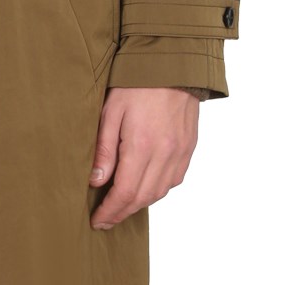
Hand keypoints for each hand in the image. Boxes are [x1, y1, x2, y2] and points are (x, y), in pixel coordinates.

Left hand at [88, 87, 198, 228]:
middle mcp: (165, 154)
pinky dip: (158, 190)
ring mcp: (181, 152)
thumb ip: (104, 150)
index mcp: (142, 146)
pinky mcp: (189, 148)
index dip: (110, 211)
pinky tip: (145, 189)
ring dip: (140, 204)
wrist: (174, 64)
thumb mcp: (110, 112)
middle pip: (143, 198)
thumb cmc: (137, 84)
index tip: (97, 220)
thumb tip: (96, 181)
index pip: (126, 192)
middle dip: (122, 213)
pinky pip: (174, 179)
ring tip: (121, 208)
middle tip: (105, 220)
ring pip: (160, 192)